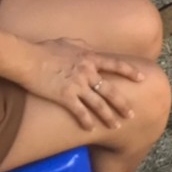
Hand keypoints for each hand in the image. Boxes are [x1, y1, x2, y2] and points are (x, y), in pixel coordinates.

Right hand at [20, 39, 143, 130]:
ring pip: (98, 104)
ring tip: (117, 126)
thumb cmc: (45, 49)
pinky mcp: (65, 96)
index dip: (130, 72)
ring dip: (108, 116)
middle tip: (132, 114)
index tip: (142, 78)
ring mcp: (77, 85)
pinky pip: (79, 112)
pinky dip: (86, 121)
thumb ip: (82, 45)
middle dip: (123, 103)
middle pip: (110, 90)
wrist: (29, 59)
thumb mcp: (69, 42)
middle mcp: (88, 72)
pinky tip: (91, 129)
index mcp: (90, 57)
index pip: (116, 64)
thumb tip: (88, 47)